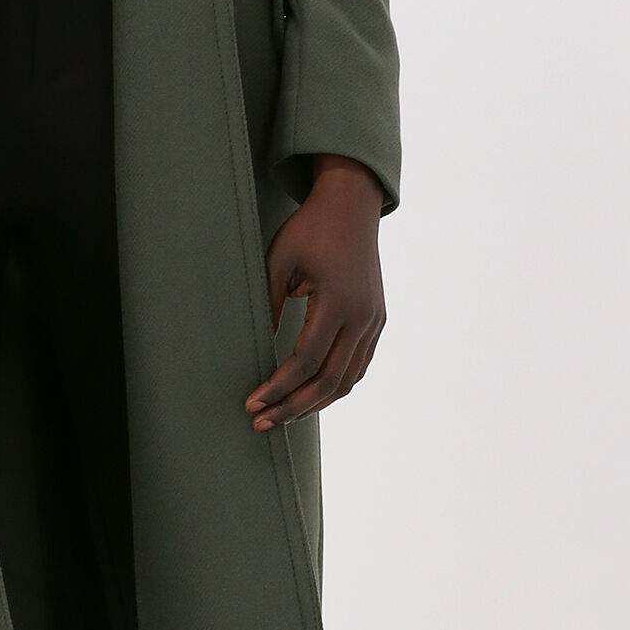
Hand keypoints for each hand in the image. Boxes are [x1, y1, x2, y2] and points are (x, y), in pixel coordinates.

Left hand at [246, 155, 385, 429]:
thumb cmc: (310, 230)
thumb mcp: (279, 262)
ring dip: (315, 403)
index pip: (306, 362)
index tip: (252, 402)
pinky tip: (310, 394)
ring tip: (283, 415)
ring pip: (348, 380)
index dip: (278, 387)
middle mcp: (362, 318)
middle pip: (329, 381)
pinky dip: (335, 386)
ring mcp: (374, 321)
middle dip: (293, 407)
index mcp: (338, 302)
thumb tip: (253, 349)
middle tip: (262, 422)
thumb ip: (268, 305)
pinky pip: (358, 366)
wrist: (351, 207)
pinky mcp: (377, 321)